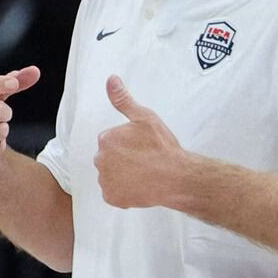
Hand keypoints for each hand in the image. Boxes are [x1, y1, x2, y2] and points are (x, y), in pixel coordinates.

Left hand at [94, 77, 184, 208]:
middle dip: (121, 160)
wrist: (176, 177)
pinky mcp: (111, 198)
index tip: (142, 147)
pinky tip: (139, 187)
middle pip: (108, 159)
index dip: (127, 144)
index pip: (110, 141)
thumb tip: (111, 79)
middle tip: (143, 162)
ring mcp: (105, 180)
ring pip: (110, 176)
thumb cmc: (163, 147)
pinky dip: (123, 192)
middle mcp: (100, 159)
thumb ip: (123, 100)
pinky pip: (113, 194)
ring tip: (143, 174)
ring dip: (122, 176)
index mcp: (106, 138)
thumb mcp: (145, 118)